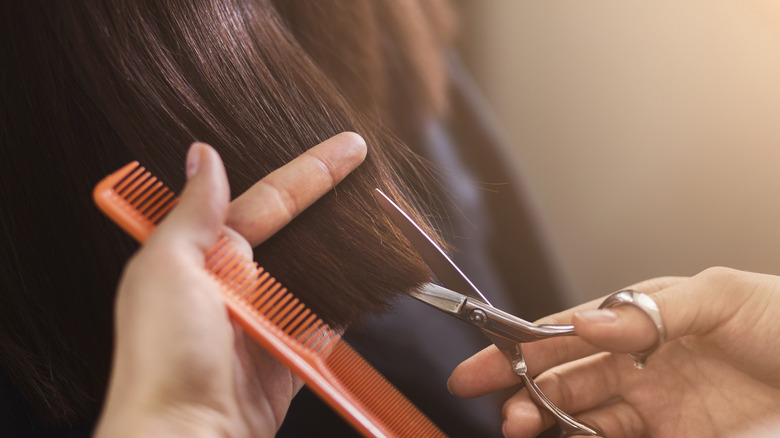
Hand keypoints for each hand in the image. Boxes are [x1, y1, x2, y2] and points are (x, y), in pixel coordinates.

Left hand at [95, 133, 366, 436]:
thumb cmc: (161, 360)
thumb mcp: (166, 270)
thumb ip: (193, 213)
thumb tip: (202, 156)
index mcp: (203, 257)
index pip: (268, 201)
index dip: (311, 172)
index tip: (348, 149)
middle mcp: (235, 285)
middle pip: (297, 233)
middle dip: (333, 204)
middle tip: (371, 174)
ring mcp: (266, 321)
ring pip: (316, 274)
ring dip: (345, 251)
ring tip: (381, 222)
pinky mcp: (290, 357)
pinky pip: (328, 322)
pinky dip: (350, 303)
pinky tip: (372, 280)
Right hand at [448, 267, 779, 436]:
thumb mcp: (723, 298)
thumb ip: (651, 310)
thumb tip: (586, 321)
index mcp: (644, 320)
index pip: (569, 332)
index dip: (520, 348)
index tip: (481, 366)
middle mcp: (641, 364)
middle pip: (566, 379)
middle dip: (525, 393)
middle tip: (506, 413)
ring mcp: (657, 408)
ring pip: (582, 416)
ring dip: (547, 422)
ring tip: (522, 427)